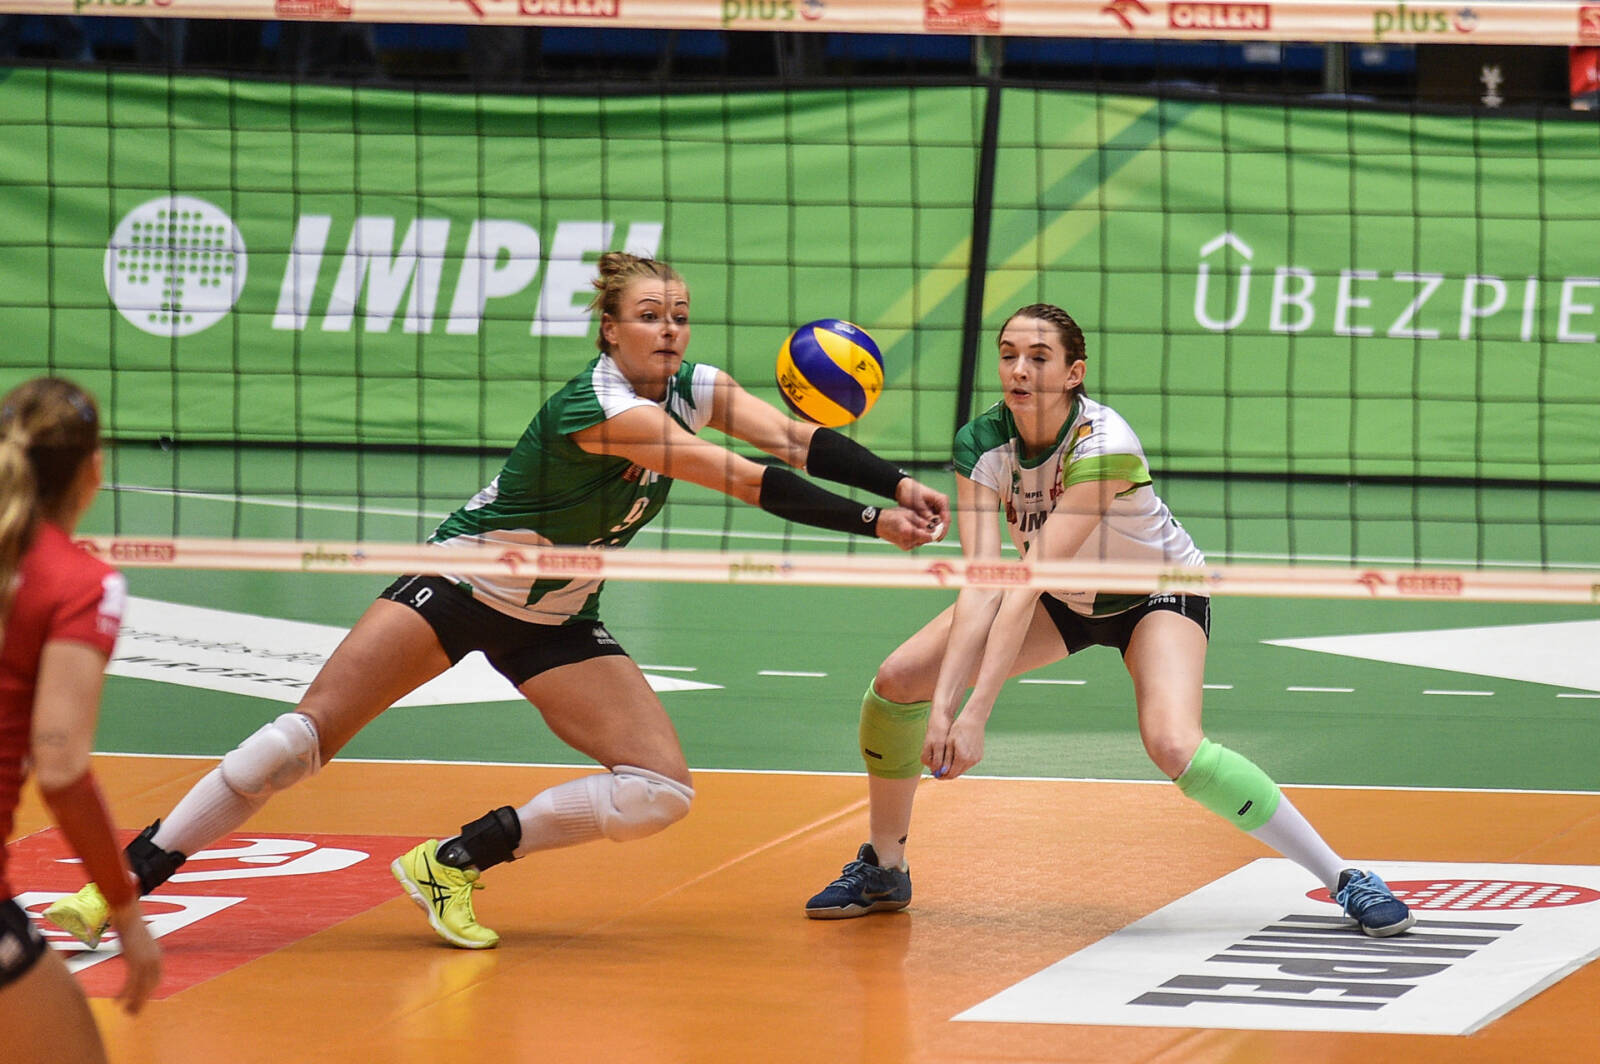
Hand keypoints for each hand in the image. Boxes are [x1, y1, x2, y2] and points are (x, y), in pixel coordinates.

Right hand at [107, 899, 161, 1014]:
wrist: (127, 911)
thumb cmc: (129, 925)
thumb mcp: (136, 941)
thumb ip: (138, 951)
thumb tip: (133, 955)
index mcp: (156, 955)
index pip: (156, 979)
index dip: (148, 992)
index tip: (140, 1000)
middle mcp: (155, 959)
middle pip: (150, 987)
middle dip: (142, 1001)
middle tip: (133, 1013)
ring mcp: (146, 960)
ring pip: (142, 988)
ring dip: (134, 1002)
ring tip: (126, 1012)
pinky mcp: (135, 960)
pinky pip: (131, 983)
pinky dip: (124, 995)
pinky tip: (117, 1002)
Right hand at [874, 507, 942, 549]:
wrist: (878, 523)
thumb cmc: (892, 515)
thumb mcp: (909, 514)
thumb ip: (922, 521)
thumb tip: (934, 526)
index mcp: (909, 532)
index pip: (929, 536)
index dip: (934, 531)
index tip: (936, 524)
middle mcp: (908, 542)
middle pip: (927, 539)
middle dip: (929, 532)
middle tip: (927, 522)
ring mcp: (907, 546)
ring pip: (922, 541)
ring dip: (923, 534)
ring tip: (917, 523)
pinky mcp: (905, 547)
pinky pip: (916, 542)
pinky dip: (918, 536)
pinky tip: (913, 528)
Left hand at [895, 478, 950, 539]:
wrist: (903, 488)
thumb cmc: (910, 492)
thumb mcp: (917, 505)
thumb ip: (926, 515)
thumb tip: (934, 527)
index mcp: (942, 500)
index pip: (946, 518)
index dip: (943, 530)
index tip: (937, 538)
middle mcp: (942, 504)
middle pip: (944, 522)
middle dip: (938, 532)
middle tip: (931, 540)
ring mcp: (938, 508)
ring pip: (939, 523)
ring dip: (934, 530)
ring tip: (926, 538)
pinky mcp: (933, 512)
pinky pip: (933, 522)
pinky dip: (929, 527)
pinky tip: (924, 533)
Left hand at [922, 709, 985, 780]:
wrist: (974, 720)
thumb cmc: (959, 729)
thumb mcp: (949, 744)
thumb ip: (946, 759)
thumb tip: (942, 772)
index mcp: (962, 758)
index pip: (951, 774)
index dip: (942, 776)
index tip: (936, 774)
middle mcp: (971, 761)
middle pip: (957, 773)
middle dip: (948, 773)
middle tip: (939, 771)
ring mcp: (976, 759)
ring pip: (963, 769)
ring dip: (955, 769)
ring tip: (946, 765)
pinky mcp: (979, 756)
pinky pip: (968, 764)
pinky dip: (961, 764)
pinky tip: (955, 759)